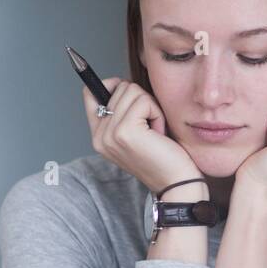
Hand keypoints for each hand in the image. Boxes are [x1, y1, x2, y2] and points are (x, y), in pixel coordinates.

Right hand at [84, 78, 198, 192]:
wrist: (176, 183)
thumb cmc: (164, 157)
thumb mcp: (136, 133)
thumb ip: (123, 112)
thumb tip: (123, 84)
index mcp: (99, 136)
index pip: (90, 93)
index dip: (111, 85)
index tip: (133, 95)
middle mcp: (100, 136)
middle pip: (118, 87)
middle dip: (142, 101)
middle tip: (150, 127)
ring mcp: (110, 134)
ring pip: (131, 90)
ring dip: (151, 107)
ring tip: (155, 131)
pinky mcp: (125, 131)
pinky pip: (144, 101)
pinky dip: (157, 113)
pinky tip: (159, 133)